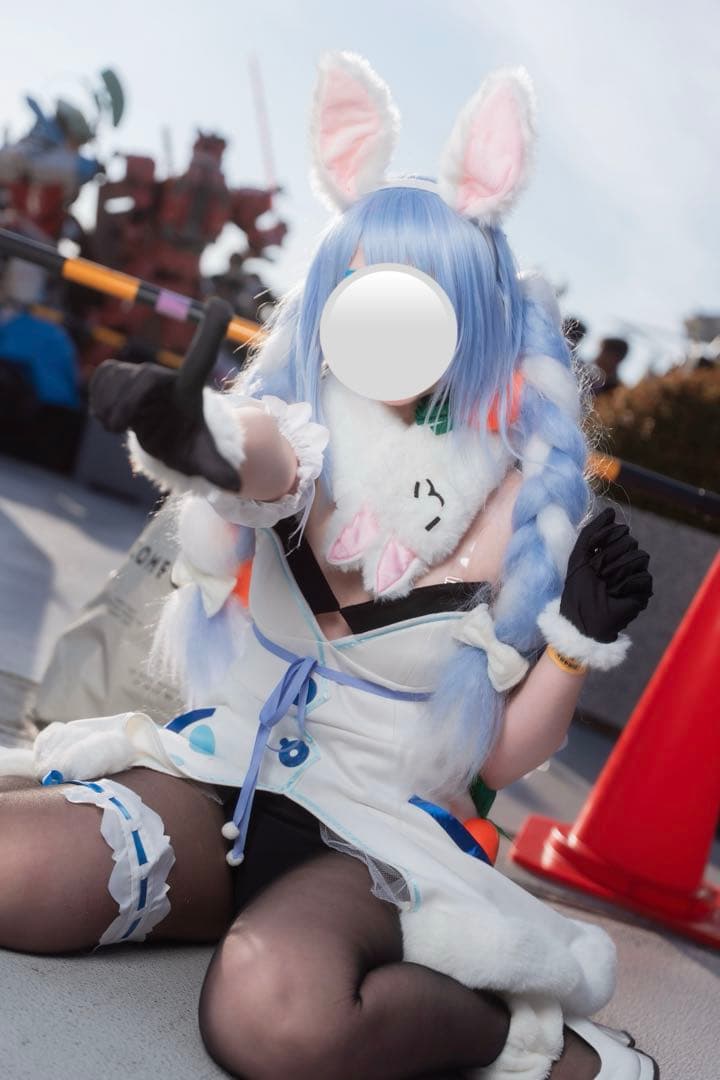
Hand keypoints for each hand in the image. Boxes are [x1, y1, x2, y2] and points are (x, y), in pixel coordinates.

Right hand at [89, 298, 240, 491]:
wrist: (167, 441)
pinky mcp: (119, 378)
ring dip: (110, 406)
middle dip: (126, 405)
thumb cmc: (190, 446)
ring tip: (120, 426)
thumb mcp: (205, 461)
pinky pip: (101, 378)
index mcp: (189, 389)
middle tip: (124, 427)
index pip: (200, 358)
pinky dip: (99, 398)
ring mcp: (140, 375)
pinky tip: (108, 416)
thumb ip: (219, 472)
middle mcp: (164, 376)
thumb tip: (235, 486)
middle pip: (140, 378)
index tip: (222, 303)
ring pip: (116, 377)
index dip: (212, 331)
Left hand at [560, 507, 652, 642]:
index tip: (591, 557)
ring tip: (606, 584)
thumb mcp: (579, 556)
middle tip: (598, 574)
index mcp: (610, 551)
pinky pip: (644, 576)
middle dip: (610, 557)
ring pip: (641, 556)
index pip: (620, 531)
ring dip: (617, 570)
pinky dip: (627, 584)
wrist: (582, 619)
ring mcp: (635, 576)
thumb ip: (592, 531)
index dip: (606, 540)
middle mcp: (625, 561)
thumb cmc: (577, 589)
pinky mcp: (643, 592)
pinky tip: (616, 593)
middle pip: (631, 542)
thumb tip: (611, 511)